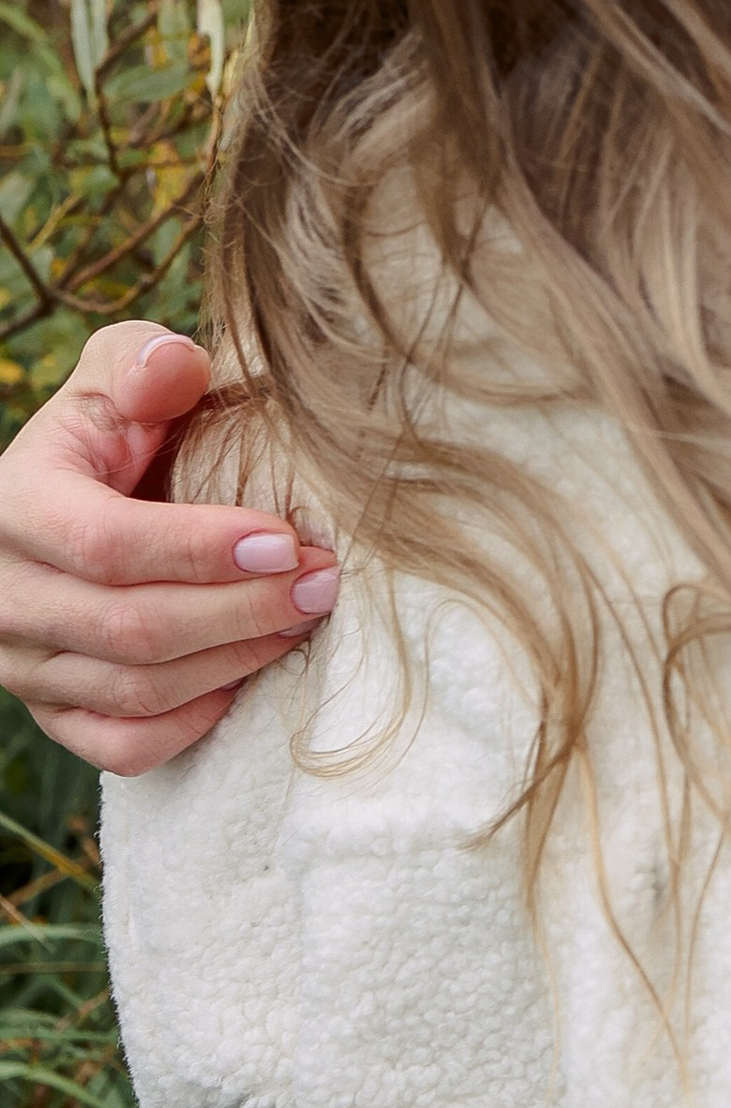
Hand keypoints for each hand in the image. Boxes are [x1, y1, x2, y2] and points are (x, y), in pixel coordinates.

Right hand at [0, 325, 334, 775]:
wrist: (67, 499)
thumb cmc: (109, 430)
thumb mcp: (115, 375)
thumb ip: (142, 363)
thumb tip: (174, 367)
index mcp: (17, 506)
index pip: (105, 544)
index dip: (201, 549)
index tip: (287, 540)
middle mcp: (7, 594)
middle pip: (131, 628)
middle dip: (241, 609)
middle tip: (322, 582)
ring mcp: (25, 663)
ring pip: (135, 690)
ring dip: (234, 660)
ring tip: (304, 617)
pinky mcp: (53, 709)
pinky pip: (121, 745)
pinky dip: (191, 722)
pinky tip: (245, 677)